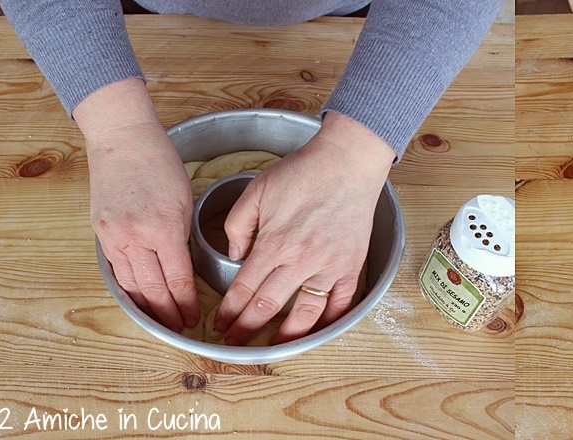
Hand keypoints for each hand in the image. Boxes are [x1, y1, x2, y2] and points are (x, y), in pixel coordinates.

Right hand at [78, 79, 200, 332]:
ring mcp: (114, 236)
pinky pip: (115, 269)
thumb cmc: (159, 163)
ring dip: (146, 306)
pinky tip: (136, 298)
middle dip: (168, 312)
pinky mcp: (101, 232)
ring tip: (160, 321)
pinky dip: (127, 287)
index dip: (186, 303)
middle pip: (152, 289)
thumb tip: (182, 263)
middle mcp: (135, 238)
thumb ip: (181, 235)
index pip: (177, 279)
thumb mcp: (183, 201)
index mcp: (163, 230)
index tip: (195, 316)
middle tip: (180, 328)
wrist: (122, 138)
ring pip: (130, 284)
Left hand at [213, 112, 392, 344]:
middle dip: (246, 329)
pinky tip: (315, 330)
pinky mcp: (351, 266)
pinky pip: (341, 303)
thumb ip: (238, 225)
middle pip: (268, 307)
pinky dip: (328, 321)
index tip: (220, 324)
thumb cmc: (302, 172)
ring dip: (285, 336)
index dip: (229, 311)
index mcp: (274, 243)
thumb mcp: (256, 191)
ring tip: (272, 346)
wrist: (347, 163)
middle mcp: (301, 261)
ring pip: (305, 315)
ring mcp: (329, 267)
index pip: (244, 289)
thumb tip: (235, 255)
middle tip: (235, 342)